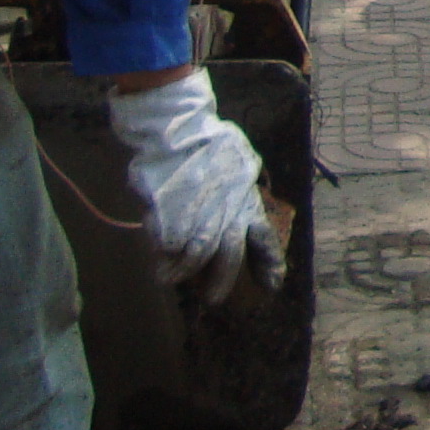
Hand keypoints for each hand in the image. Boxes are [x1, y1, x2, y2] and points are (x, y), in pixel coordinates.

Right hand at [108, 71, 281, 302]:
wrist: (176, 129)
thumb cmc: (209, 145)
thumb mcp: (239, 164)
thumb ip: (238, 194)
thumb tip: (242, 219)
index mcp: (246, 199)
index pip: (263, 238)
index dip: (268, 264)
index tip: (272, 287)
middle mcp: (226, 210)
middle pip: (228, 256)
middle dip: (222, 282)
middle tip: (214, 300)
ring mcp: (196, 214)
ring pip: (194, 256)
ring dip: (183, 272)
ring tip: (170, 278)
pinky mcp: (168, 217)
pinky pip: (165, 246)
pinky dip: (160, 255)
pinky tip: (157, 256)